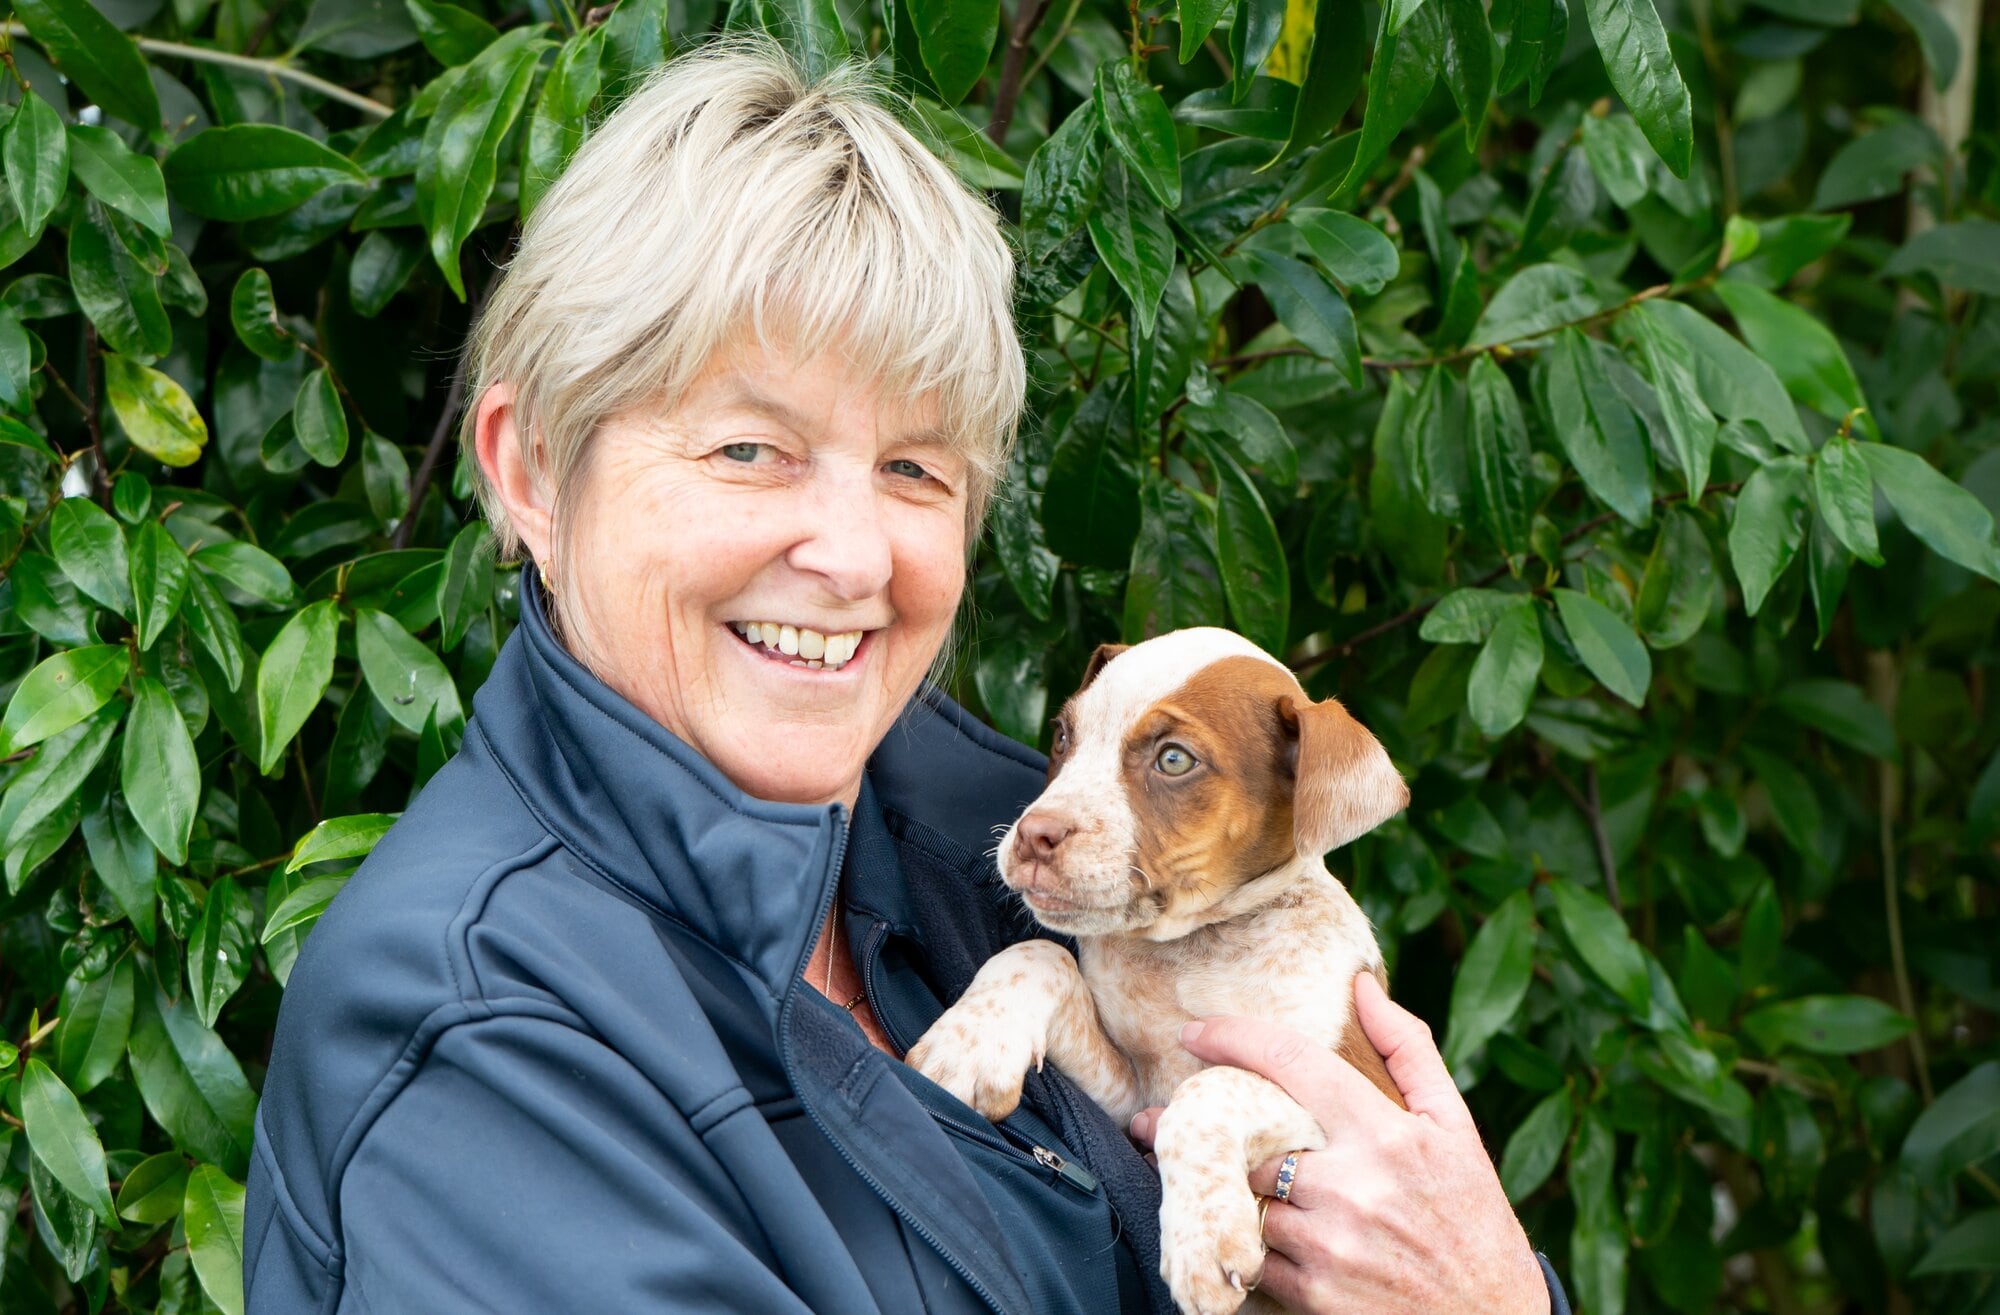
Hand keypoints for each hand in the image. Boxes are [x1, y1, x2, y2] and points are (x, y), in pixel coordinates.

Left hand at [1129, 972, 1549, 1314]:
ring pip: (1238, 1200)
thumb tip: (1362, 985)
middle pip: (1244, 1137)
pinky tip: (1227, 1232)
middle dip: (1195, 1126)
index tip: (1194, 1034)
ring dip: (1213, 1189)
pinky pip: (1248, 1258)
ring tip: (1189, 1178)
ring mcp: (1329, 1244)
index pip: (1292, 1062)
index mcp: (1387, 1133)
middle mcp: (1353, 1185)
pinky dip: (1235, 1243)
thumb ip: (1409, 1050)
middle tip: (1159, 1120)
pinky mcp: (1313, 1298)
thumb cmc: (1472, 1218)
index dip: (1232, 1037)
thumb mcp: (1455, 1127)